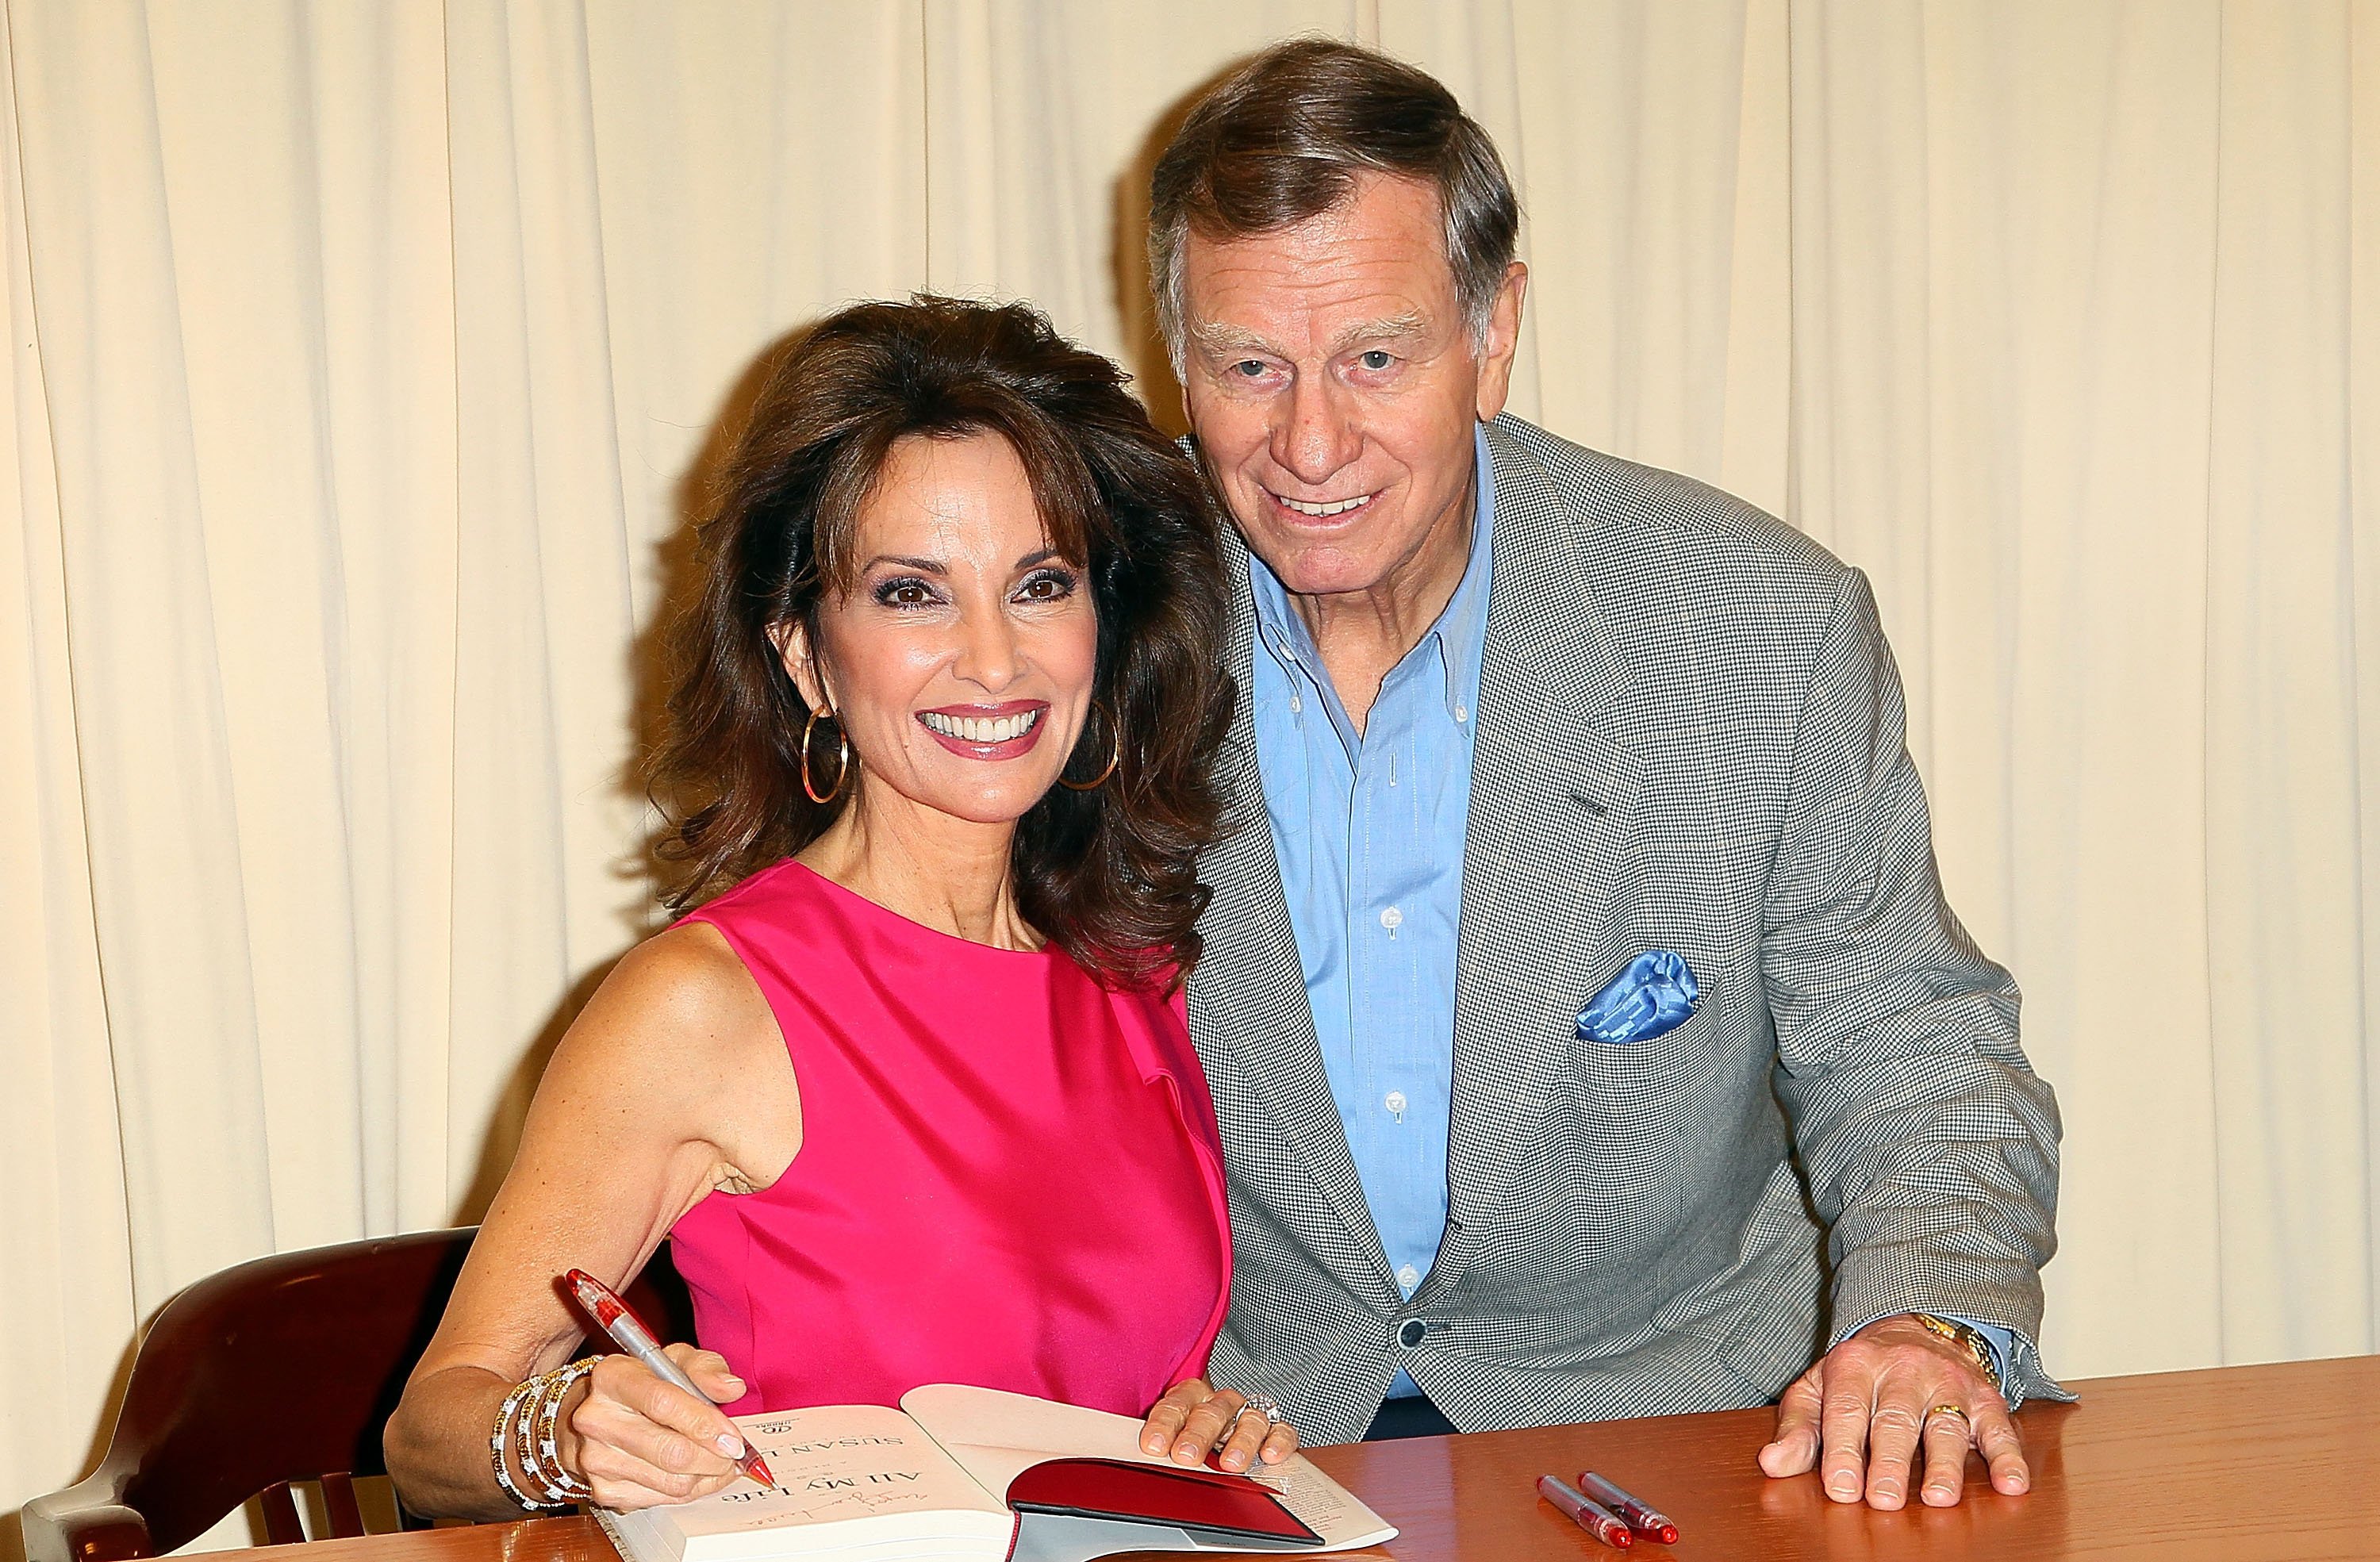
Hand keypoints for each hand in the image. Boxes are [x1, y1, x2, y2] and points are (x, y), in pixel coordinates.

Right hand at [557, 1346, 751, 1509]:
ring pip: (671, 1481)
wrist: (600, 1414)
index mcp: (613, 1378)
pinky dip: (688, 1491)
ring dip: (706, 1476)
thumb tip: (731, 1388)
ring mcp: (596, 1458)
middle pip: (669, 1451)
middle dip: (714, 1458)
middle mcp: (597, 1419)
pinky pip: (661, 1500)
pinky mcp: (603, 1490)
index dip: (704, 1424)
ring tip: (717, 1461)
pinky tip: (694, 1473)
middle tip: (733, 1453)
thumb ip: (706, 1369)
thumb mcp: (675, 1361)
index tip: (732, 1438)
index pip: (662, 1403)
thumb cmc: (643, 1384)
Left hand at [1138, 1379, 1299, 1472]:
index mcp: (1190, 1397)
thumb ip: (1156, 1443)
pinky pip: (1281, 1430)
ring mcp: (1248, 1415)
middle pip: (1211, 1412)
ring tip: (1230, 1463)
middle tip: (1186, 1456)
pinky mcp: (1275, 1431)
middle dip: (1198, 1435)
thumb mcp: (1169, 1436)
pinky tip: (1270, 1455)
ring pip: (1249, 1419)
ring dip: (1240, 1441)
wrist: (1224, 1430)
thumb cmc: (1190, 1436)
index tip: (1153, 1445)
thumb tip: (1130, 1459)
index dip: (1164, 1423)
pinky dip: (1278, 1440)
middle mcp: (1220, 1403)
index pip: (1175, 1404)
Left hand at [1757, 1314, 2027, 1508]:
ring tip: (1937, 1498)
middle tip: (1883, 1500)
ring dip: (1944, 1464)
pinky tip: (2011, 1483)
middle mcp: (1903, 1370)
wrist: (1917, 1327)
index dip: (1842, 1451)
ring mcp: (1947, 1383)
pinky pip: (1999, 1427)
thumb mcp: (1819, 1388)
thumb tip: (1772, 1463)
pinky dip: (2008, 1456)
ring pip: (1946, 1424)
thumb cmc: (1861, 1372)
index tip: (1841, 1489)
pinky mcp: (1984, 1398)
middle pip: (1895, 1419)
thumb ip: (1798, 1427)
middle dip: (1889, 1461)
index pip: (1846, 1411)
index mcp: (1855, 1366)